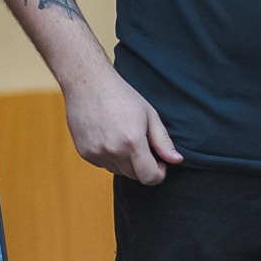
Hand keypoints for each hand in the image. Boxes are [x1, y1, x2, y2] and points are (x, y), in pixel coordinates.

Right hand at [64, 65, 181, 183]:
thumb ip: (162, 141)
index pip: (149, 177)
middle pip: (134, 176)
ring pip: (118, 171)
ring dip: (126, 162)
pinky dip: (110, 157)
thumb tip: (176, 160)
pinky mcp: (84, 153)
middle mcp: (113, 152)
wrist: (88, 84)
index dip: (159, 174)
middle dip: (143, 166)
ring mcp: (96, 153)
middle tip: (144, 145)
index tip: (161, 163)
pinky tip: (110, 137)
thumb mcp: (149, 115)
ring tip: (125, 137)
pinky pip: (103, 164)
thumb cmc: (122, 96)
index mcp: (132, 143)